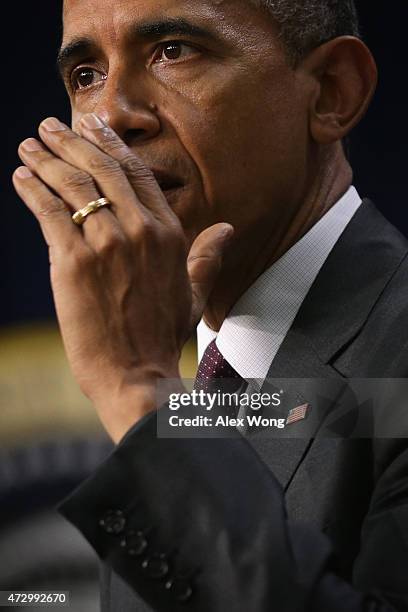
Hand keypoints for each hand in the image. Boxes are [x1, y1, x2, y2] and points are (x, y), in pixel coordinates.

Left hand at [13, 114, 232, 441]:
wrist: (136, 373)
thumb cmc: (163, 336)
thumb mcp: (194, 294)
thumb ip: (208, 257)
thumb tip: (227, 229)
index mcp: (168, 234)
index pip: (137, 174)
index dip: (112, 145)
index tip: (93, 126)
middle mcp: (139, 230)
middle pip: (102, 170)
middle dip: (73, 141)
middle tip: (51, 124)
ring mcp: (107, 244)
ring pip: (72, 186)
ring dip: (46, 159)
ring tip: (28, 144)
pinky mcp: (73, 261)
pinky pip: (50, 212)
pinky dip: (32, 190)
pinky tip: (21, 177)